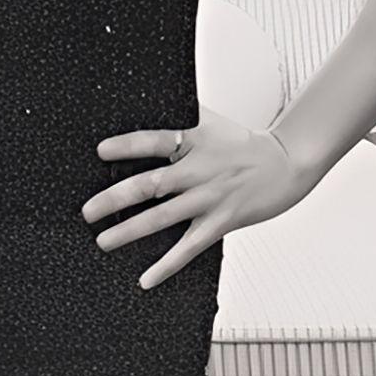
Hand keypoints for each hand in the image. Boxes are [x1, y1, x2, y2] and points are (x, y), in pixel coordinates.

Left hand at [80, 107, 315, 289]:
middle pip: (152, 184)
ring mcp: (211, 198)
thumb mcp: (211, 122)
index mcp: (195, 141)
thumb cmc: (244, 143)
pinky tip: (146, 279)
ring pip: (165, 218)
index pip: (156, 140)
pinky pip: (190, 247)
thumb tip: (145, 96)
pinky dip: (167, 265)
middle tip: (87, 211)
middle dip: (116, 198)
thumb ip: (181, 114)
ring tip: (103, 241)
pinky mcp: (223, 222)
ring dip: (131, 232)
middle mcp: (200, 170)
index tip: (100, 151)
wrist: (288, 164)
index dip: (128, 145)